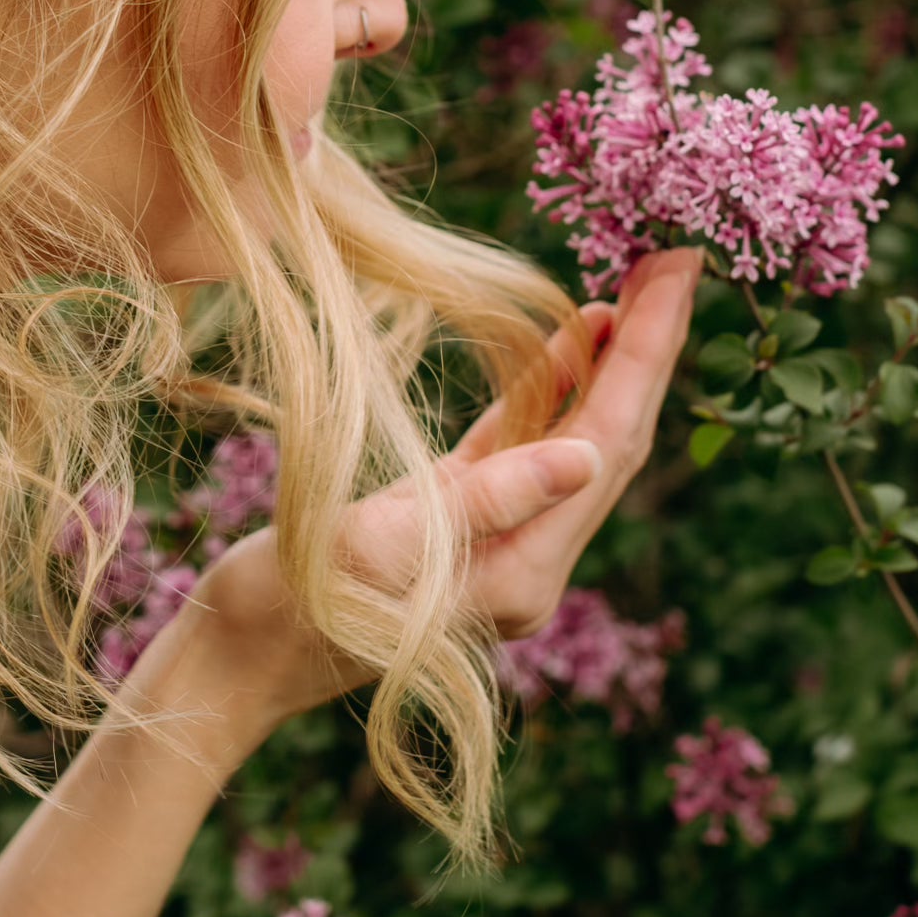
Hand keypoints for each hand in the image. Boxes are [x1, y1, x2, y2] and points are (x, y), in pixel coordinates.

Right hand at [164, 245, 703, 730]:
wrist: (236, 658)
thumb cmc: (290, 606)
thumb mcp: (383, 545)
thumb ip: (489, 501)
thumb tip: (586, 456)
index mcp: (524, 572)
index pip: (608, 442)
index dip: (647, 352)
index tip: (681, 270)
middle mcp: (530, 563)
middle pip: (611, 438)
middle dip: (648, 347)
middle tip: (679, 258)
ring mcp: (500, 544)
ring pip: (577, 437)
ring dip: (610, 362)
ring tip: (641, 283)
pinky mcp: (459, 522)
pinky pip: (527, 444)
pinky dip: (554, 387)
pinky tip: (576, 335)